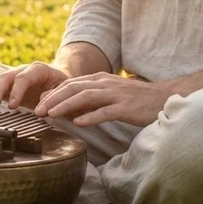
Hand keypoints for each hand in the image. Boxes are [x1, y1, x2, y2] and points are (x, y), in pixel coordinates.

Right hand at [0, 61, 71, 110]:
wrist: (60, 80)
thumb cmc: (63, 87)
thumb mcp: (63, 90)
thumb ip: (53, 96)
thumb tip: (42, 107)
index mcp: (38, 69)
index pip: (24, 78)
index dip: (17, 91)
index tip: (13, 107)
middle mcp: (22, 70)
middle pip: (6, 77)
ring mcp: (13, 77)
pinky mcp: (7, 85)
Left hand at [33, 73, 176, 126]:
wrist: (164, 98)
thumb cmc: (136, 100)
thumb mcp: (110, 94)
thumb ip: (92, 99)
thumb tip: (70, 110)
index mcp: (100, 79)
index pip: (71, 84)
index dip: (53, 93)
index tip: (39, 104)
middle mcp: (105, 84)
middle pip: (73, 88)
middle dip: (53, 99)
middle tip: (37, 111)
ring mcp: (116, 95)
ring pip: (85, 97)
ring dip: (65, 106)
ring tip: (51, 115)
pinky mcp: (126, 107)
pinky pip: (105, 112)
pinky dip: (90, 117)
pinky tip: (78, 123)